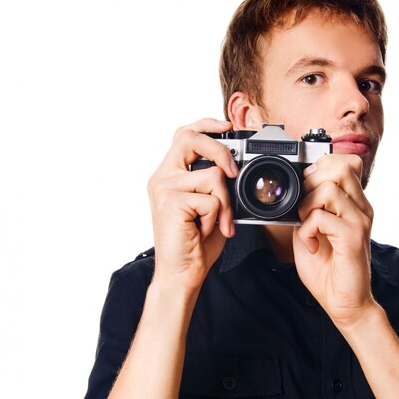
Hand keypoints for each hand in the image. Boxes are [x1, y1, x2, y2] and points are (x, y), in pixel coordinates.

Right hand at [147, 118, 237, 290]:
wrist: (183, 273)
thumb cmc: (197, 243)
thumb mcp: (212, 206)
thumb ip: (216, 183)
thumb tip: (236, 166)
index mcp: (170, 175)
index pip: (184, 135)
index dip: (206, 124)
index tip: (227, 125)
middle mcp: (163, 178)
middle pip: (191, 139)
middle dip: (220, 150)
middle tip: (233, 172)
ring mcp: (164, 189)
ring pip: (212, 176)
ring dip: (224, 203)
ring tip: (215, 223)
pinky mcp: (171, 203)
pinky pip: (211, 199)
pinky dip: (217, 218)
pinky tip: (205, 230)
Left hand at [293, 154, 377, 329]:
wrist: (344, 303)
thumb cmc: (327, 269)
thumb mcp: (311, 230)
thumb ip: (307, 207)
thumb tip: (295, 188)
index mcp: (354, 204)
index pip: (344, 163)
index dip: (319, 168)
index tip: (305, 192)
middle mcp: (361, 208)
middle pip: (339, 167)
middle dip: (310, 184)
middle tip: (304, 210)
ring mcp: (360, 221)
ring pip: (329, 187)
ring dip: (306, 206)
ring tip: (307, 228)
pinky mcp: (354, 237)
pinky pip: (322, 217)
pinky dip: (307, 230)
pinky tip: (311, 245)